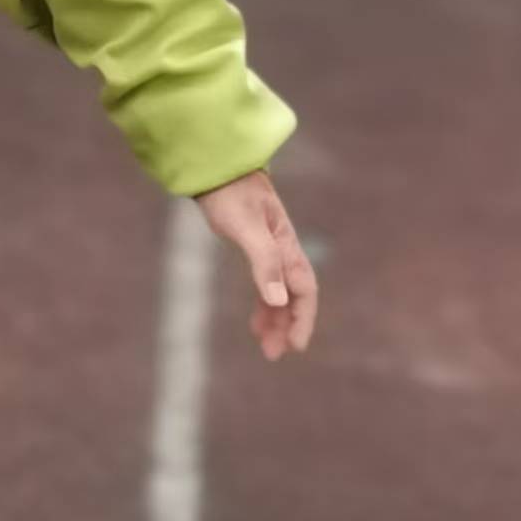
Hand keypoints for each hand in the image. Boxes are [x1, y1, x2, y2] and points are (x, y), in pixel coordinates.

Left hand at [198, 168, 316, 361]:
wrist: (216, 166)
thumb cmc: (230, 193)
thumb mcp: (245, 228)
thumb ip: (264, 262)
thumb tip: (279, 300)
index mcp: (286, 246)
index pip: (304, 289)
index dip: (303, 318)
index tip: (295, 345)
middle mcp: (283, 250)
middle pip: (294, 296)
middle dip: (288, 326)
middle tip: (274, 354)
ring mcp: (270, 249)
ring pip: (280, 293)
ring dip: (275, 319)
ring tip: (266, 346)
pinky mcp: (255, 248)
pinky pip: (267, 284)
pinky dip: (264, 304)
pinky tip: (255, 321)